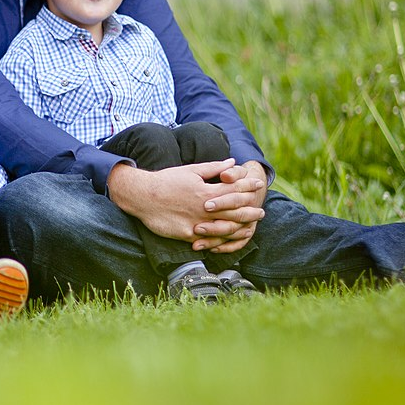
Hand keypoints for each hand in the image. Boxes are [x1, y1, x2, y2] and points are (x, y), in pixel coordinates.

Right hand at [106, 159, 264, 253]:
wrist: (143, 196)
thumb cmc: (166, 181)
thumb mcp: (190, 170)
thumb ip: (213, 168)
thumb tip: (231, 162)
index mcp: (207, 191)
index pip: (234, 189)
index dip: (248, 187)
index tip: (258, 186)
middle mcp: (204, 209)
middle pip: (234, 212)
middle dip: (250, 211)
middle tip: (261, 212)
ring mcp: (197, 223)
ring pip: (225, 229)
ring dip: (240, 228)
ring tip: (249, 228)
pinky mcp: (188, 235)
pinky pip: (209, 241)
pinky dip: (221, 242)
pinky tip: (228, 241)